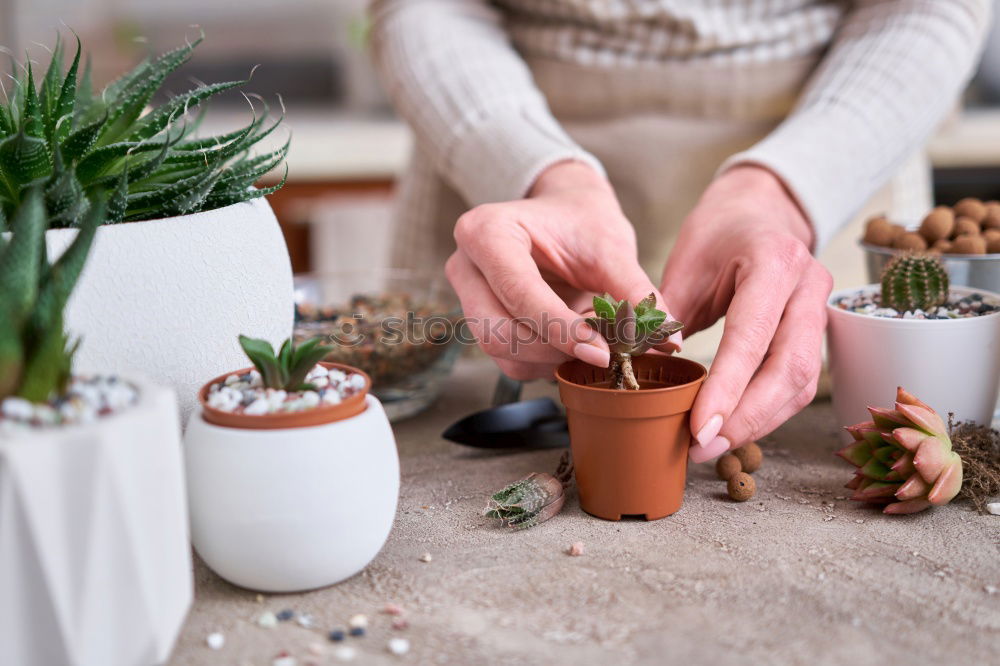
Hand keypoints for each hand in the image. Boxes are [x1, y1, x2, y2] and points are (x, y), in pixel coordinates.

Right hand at [445, 161, 678, 379]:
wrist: (564, 215)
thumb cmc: (582, 221)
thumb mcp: (612, 248)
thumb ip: (635, 292)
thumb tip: (667, 339)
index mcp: (487, 232)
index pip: (519, 293)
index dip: (562, 329)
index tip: (604, 351)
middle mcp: (466, 266)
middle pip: (499, 332)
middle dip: (554, 349)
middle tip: (603, 350)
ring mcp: (468, 297)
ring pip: (502, 353)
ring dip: (553, 359)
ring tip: (594, 341)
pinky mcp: (481, 322)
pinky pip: (509, 359)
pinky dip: (547, 361)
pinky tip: (576, 344)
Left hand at [659, 166, 832, 461]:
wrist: (761, 209)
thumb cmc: (717, 233)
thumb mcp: (684, 262)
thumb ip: (668, 314)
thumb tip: (643, 367)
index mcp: (774, 261)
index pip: (753, 336)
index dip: (727, 388)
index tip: (698, 427)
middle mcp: (808, 286)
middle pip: (790, 368)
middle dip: (746, 417)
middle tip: (703, 447)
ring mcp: (820, 311)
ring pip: (800, 383)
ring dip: (758, 422)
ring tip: (713, 447)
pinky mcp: (815, 333)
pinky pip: (798, 383)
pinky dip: (767, 412)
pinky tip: (734, 429)